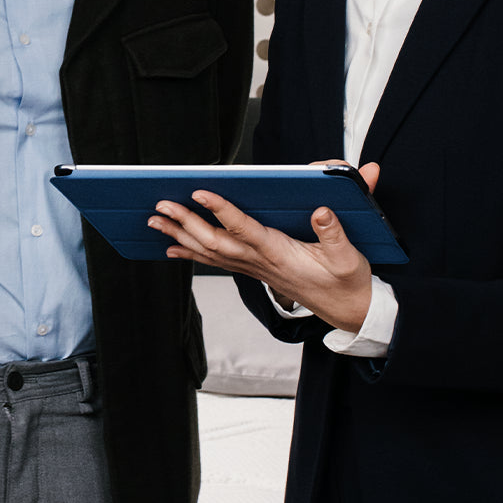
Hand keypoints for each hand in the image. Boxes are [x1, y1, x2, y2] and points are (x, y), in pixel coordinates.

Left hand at [149, 160, 380, 332]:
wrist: (346, 309)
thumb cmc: (346, 280)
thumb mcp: (348, 256)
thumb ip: (335, 232)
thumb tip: (323, 208)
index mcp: (280, 252)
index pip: (244, 229)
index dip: (221, 211)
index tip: (200, 193)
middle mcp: (259, 261)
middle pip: (215, 241)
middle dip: (185, 222)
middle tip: (160, 206)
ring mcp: (253, 268)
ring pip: (209, 251)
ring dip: (180, 236)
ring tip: (154, 221)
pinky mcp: (253, 271)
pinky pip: (215, 261)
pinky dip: (191, 254)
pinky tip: (171, 248)